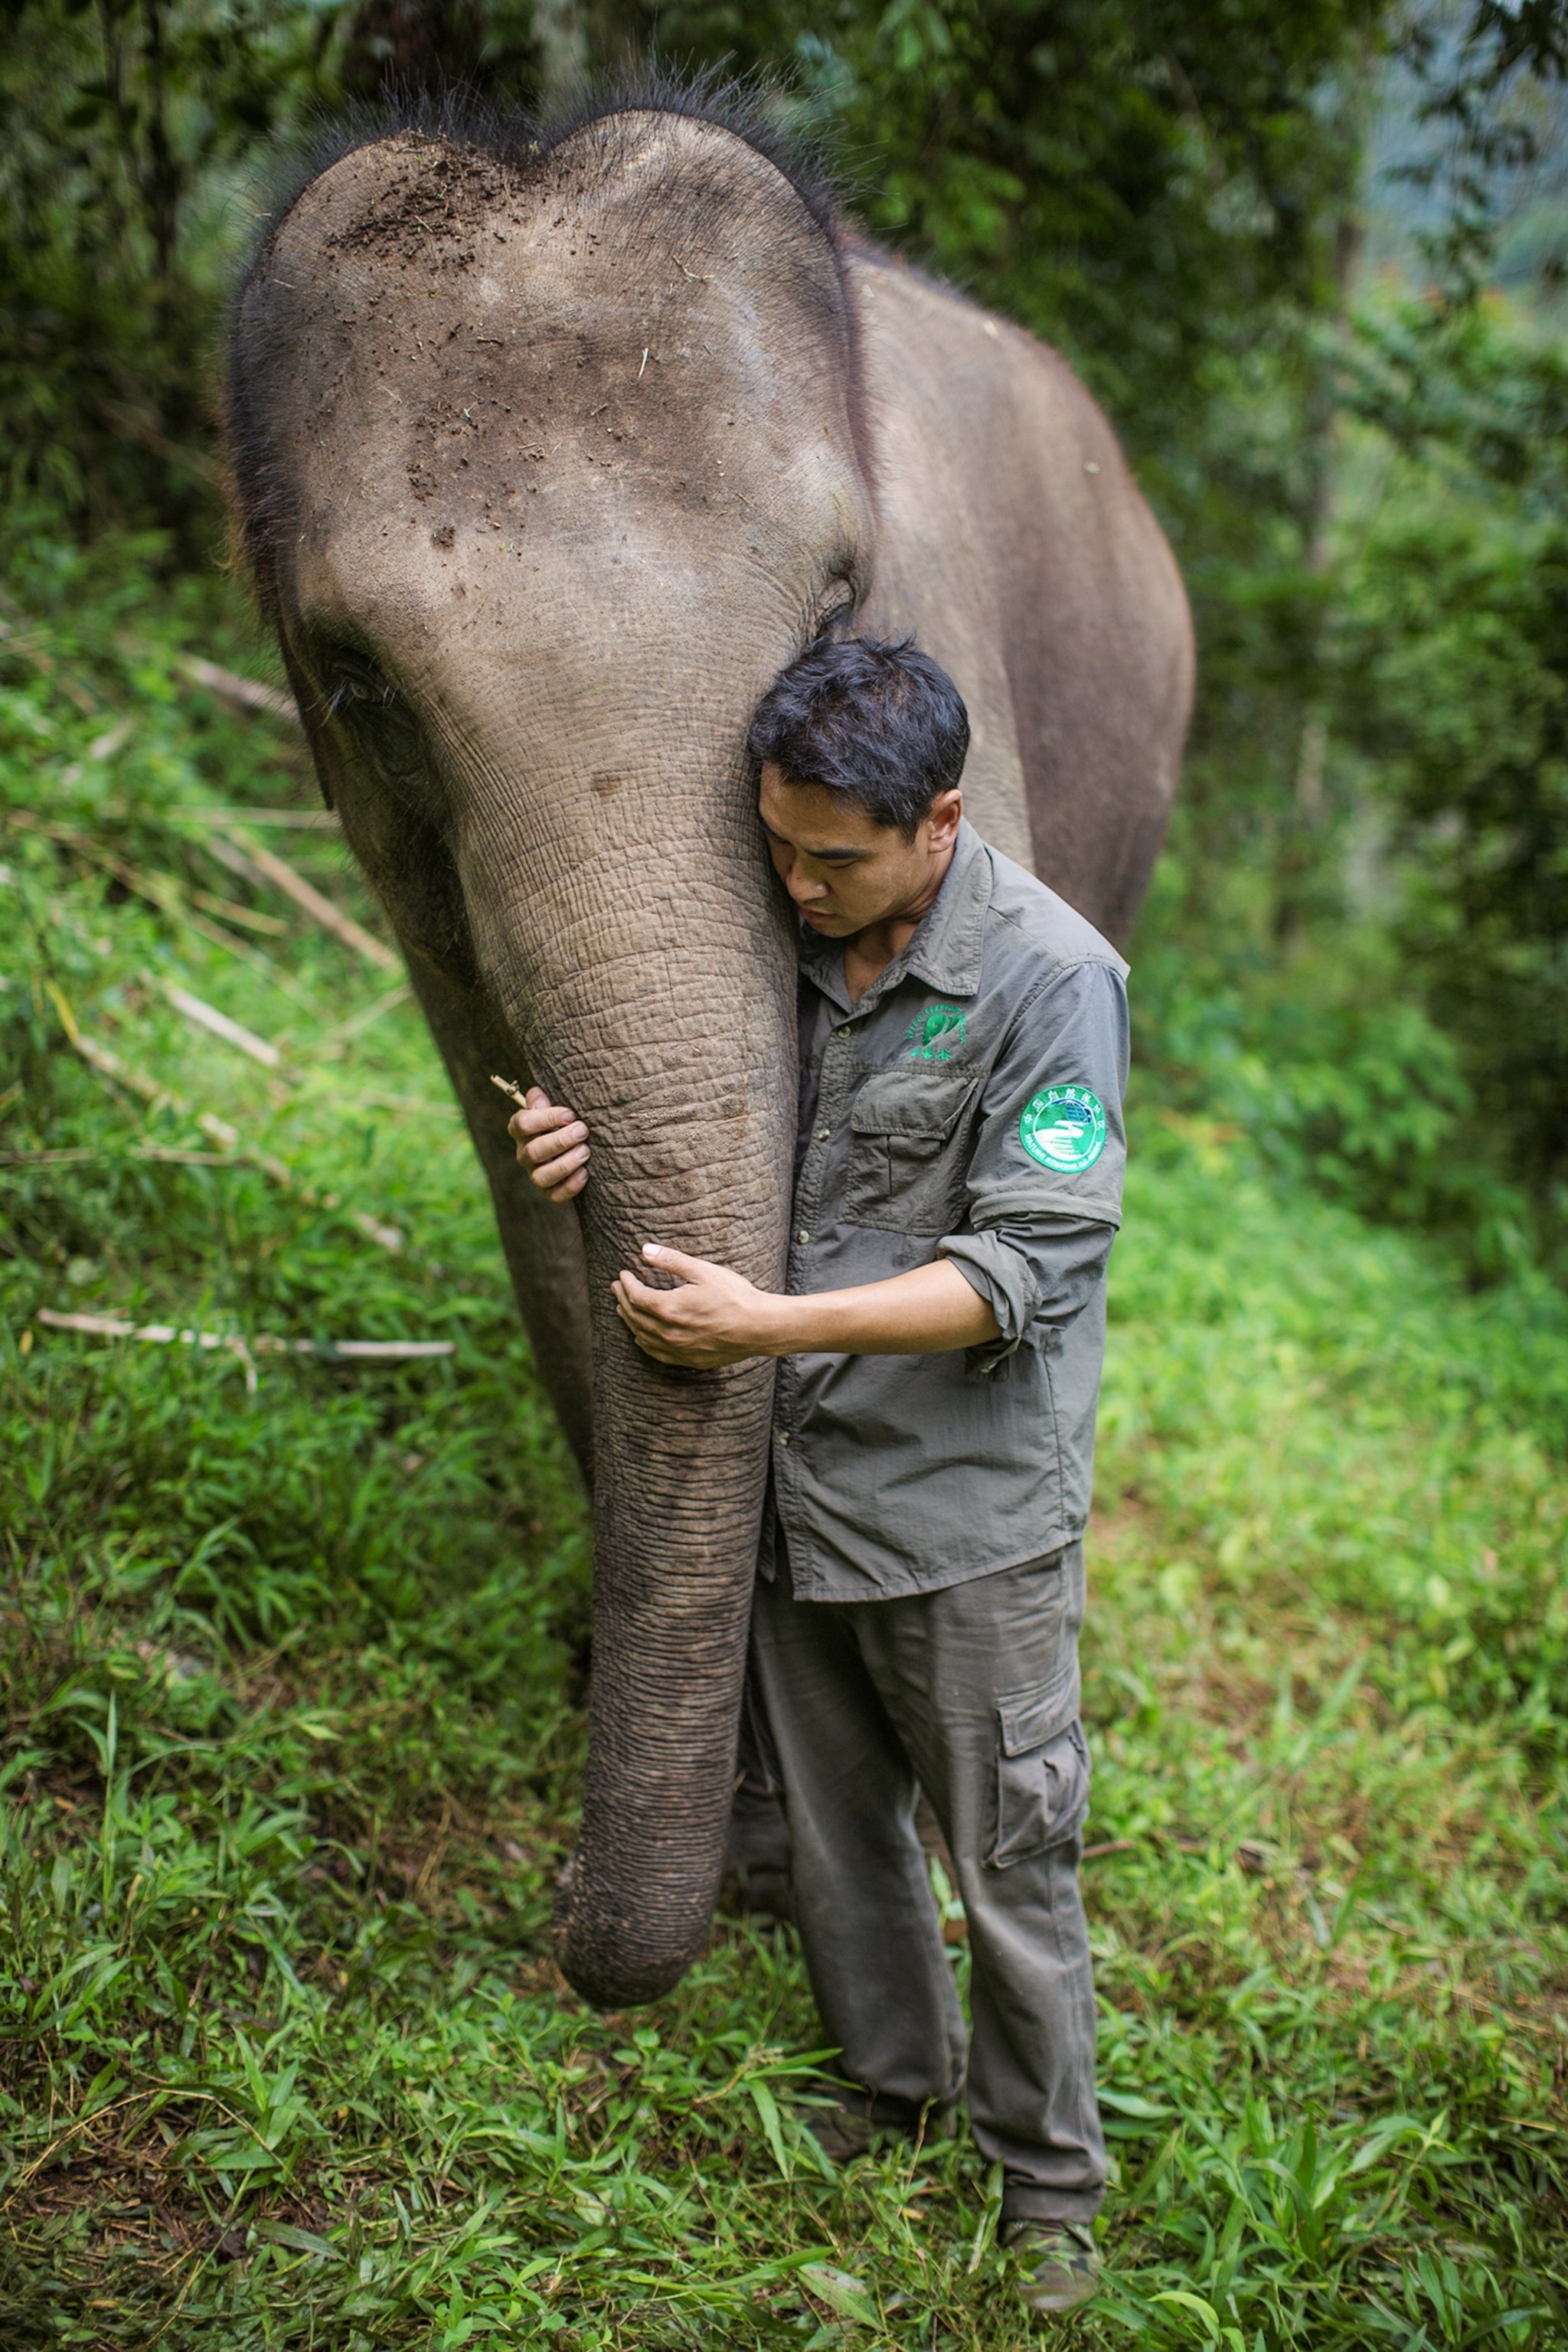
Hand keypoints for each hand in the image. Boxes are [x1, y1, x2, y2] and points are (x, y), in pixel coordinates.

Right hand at [509, 1085, 589, 1201]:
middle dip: (560, 1141)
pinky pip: (554, 1195)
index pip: (523, 1124)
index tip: (570, 1114)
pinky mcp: (549, 1192)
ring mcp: (535, 1174)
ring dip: (565, 1164)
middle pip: (533, 1151)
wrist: (575, 1144)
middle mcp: (524, 1153)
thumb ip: (543, 1100)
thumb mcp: (554, 1105)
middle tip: (582, 1131)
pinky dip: (570, 1186)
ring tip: (585, 1151)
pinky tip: (585, 1173)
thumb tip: (537, 1094)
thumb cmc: (563, 1120)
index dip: (546, 1118)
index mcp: (521, 1129)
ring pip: (541, 1176)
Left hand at [613, 1245, 784, 1367]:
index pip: (636, 1296)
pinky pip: (656, 1353)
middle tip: (616, 1288)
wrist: (759, 1327)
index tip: (623, 1275)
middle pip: (635, 1316)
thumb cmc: (735, 1296)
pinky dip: (644, 1342)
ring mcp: (678, 1349)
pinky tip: (642, 1336)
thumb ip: (671, 1261)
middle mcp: (669, 1332)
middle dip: (623, 1300)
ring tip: (623, 1309)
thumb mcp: (702, 1271)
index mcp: (669, 1308)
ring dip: (630, 1321)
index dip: (626, 1284)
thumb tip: (645, 1250)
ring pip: (642, 1336)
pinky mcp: (688, 1359)